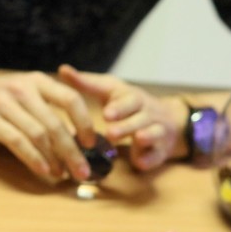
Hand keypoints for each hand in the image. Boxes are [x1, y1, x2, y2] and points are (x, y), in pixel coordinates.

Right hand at [0, 70, 95, 179]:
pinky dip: (33, 158)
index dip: (84, 123)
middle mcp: (22, 89)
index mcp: (38, 81)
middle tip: (83, 171)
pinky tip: (44, 170)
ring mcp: (3, 103)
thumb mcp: (27, 93)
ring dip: (54, 159)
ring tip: (62, 173)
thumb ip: (50, 109)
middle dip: (72, 151)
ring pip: (38, 135)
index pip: (71, 99)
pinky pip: (17, 141)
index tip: (91, 144)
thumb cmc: (2, 100)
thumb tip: (79, 141)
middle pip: (55, 124)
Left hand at [58, 65, 188, 170]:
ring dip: (145, 136)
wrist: (167, 121)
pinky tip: (141, 162)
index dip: (120, 108)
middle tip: (111, 133)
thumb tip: (62, 69)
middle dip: (128, 125)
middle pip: (141, 118)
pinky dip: (151, 158)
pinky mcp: (160, 150)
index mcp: (134, 99)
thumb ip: (88, 83)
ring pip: (154, 133)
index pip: (130, 101)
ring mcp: (157, 131)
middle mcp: (149, 113)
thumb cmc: (129, 104)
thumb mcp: (111, 90)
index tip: (107, 114)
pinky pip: (158, 155)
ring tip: (137, 139)